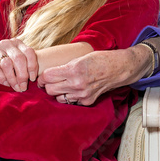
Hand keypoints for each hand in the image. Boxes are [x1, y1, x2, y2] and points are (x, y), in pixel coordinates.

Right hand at [0, 38, 37, 91]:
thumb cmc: (0, 65)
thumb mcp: (13, 62)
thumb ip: (23, 65)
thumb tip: (34, 79)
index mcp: (16, 43)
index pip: (29, 52)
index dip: (33, 67)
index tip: (32, 79)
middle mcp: (6, 43)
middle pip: (19, 59)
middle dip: (22, 75)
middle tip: (22, 87)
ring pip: (8, 63)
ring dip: (12, 78)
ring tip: (14, 86)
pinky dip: (1, 77)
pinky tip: (4, 82)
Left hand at [37, 47, 151, 105]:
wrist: (117, 69)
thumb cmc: (98, 59)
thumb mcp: (78, 58)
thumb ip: (64, 67)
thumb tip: (48, 73)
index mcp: (73, 70)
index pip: (48, 76)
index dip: (42, 77)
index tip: (41, 76)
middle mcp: (77, 84)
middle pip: (50, 90)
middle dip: (47, 85)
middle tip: (48, 81)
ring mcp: (82, 95)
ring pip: (58, 98)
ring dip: (57, 92)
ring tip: (61, 85)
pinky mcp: (87, 102)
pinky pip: (70, 102)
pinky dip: (68, 96)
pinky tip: (72, 89)